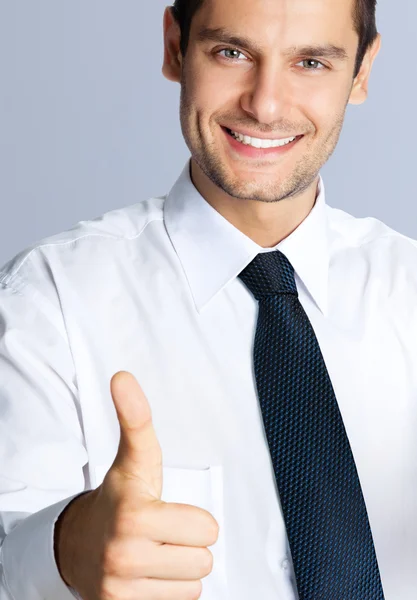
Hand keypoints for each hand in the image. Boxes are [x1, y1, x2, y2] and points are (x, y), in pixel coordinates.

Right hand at [54, 371, 218, 599]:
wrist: (75, 544)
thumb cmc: (115, 498)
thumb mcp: (132, 459)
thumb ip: (136, 418)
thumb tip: (123, 376)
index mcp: (135, 516)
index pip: (207, 529)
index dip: (194, 520)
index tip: (168, 511)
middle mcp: (125, 556)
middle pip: (203, 560)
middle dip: (188, 546)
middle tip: (161, 533)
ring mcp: (121, 590)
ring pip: (193, 588)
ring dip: (178, 572)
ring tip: (153, 554)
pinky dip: (166, 594)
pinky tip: (147, 577)